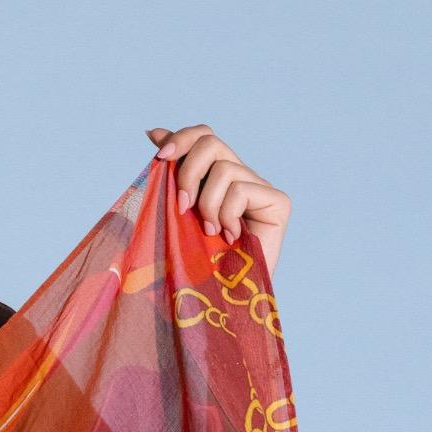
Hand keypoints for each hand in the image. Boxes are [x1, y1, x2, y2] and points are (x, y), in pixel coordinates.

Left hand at [144, 123, 290, 279]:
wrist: (219, 301)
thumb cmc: (192, 265)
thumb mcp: (173, 213)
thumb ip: (168, 175)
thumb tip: (152, 130)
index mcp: (214, 178)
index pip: (203, 134)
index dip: (181, 138)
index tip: (159, 159)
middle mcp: (240, 177)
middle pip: (211, 142)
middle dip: (187, 173)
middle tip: (182, 207)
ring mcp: (261, 188)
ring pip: (224, 169)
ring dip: (207, 205)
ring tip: (210, 232)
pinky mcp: (279, 202)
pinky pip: (240, 190)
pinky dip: (226, 215)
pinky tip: (231, 237)